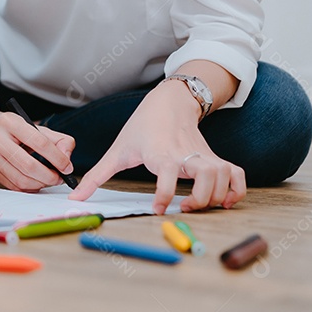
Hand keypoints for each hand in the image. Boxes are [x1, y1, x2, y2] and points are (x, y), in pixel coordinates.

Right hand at [0, 112, 74, 191]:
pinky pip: (14, 186)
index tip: (67, 167)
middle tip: (59, 178)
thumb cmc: (11, 128)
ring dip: (40, 184)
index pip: (39, 142)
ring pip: (21, 180)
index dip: (57, 158)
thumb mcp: (33, 125)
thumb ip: (57, 139)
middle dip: (50, 176)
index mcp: (10, 123)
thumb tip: (67, 158)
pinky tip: (36, 182)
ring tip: (49, 179)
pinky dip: (30, 188)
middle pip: (29, 166)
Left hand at [69, 81, 245, 213]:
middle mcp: (184, 154)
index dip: (165, 194)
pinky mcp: (215, 157)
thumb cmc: (141, 128)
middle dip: (202, 197)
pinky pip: (236, 174)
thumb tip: (75, 197)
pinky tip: (224, 200)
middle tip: (186, 207)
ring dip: (218, 195)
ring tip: (200, 205)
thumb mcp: (117, 150)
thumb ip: (97, 176)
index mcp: (159, 152)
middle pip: (206, 175)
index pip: (168, 173)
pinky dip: (236, 189)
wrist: (168, 103)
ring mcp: (203, 155)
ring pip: (223, 175)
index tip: (158, 209)